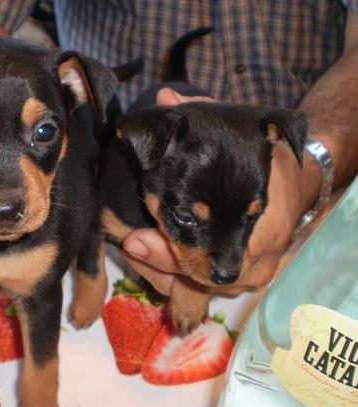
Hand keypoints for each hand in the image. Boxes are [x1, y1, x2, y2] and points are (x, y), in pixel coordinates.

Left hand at [121, 87, 308, 295]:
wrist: (299, 188)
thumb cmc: (271, 166)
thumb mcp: (243, 140)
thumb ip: (205, 118)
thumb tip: (164, 99)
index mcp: (258, 235)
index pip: (207, 259)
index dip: (166, 253)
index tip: (133, 239)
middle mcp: (254, 266)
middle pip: (192, 281)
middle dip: (152, 263)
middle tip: (125, 244)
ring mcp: (245, 279)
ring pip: (190, 290)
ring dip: (155, 271)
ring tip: (128, 249)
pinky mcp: (235, 282)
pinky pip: (193, 289)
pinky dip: (166, 275)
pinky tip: (143, 257)